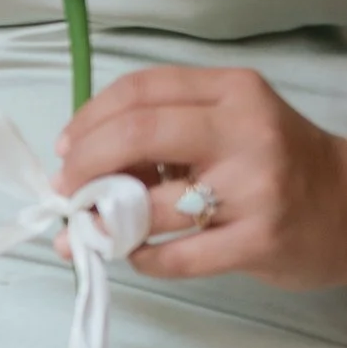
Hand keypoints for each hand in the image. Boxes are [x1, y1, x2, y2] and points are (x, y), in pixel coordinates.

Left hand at [58, 66, 346, 287]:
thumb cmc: (279, 162)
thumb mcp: (233, 123)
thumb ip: (169, 128)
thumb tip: (83, 159)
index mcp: (233, 91)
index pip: (140, 90)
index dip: (89, 119)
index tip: (67, 147)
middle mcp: (244, 131)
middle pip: (136, 135)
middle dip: (84, 165)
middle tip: (68, 191)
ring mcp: (254, 188)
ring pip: (151, 204)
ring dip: (106, 221)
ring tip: (94, 229)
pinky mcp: (259, 240)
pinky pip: (177, 256)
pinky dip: (143, 258)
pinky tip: (138, 254)